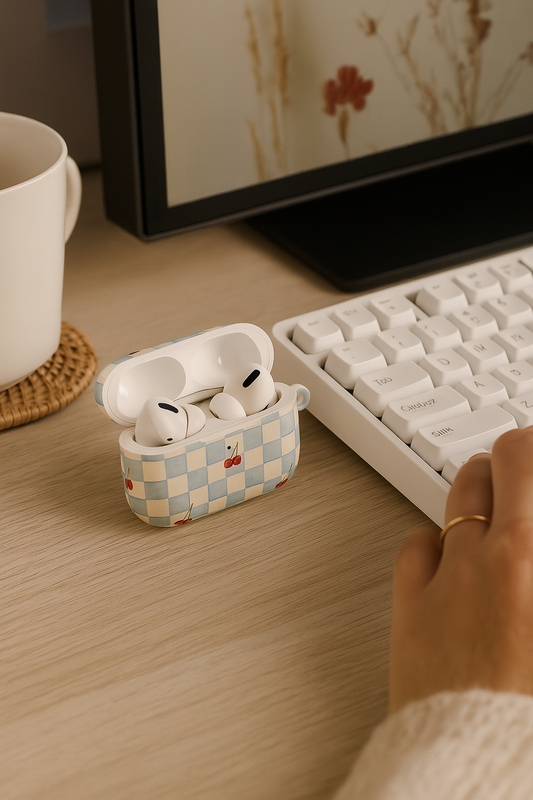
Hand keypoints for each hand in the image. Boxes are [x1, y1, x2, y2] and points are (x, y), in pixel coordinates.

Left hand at [388, 426, 532, 713]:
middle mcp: (508, 554)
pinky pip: (419, 542)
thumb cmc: (525, 713)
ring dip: (481, 486)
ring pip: (463, 488)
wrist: (481, 769)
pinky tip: (450, 557)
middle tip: (527, 465)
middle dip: (523, 453)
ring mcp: (455, 572)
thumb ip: (530, 567)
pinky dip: (436, 542)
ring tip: (494, 501)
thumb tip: (525, 550)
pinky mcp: (412, 602)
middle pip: (513, 457)